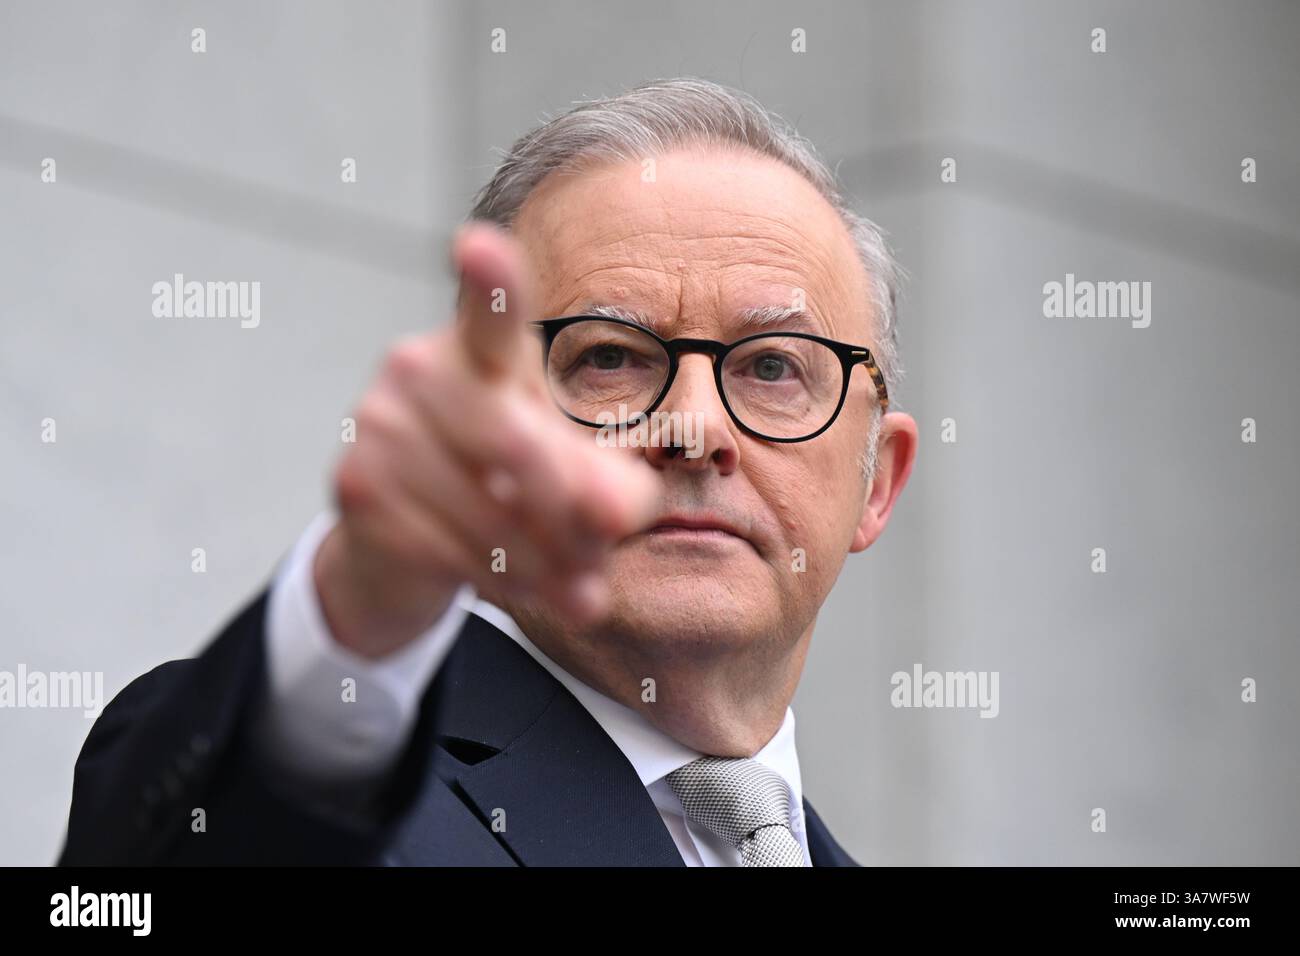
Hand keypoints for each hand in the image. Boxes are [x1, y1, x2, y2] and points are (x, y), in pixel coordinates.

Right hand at [313, 222, 657, 657]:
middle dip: (570, 511)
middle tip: (605, 556)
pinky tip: (522, 592)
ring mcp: (378, 424)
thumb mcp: (565, 479)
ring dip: (546, 562)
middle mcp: (417, 367)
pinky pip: (450, 548)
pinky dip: (502, 583)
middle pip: (517, 440)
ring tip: (579, 588)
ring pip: (488, 506)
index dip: (490, 284)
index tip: (479, 245)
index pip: (491, 314)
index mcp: (480, 350)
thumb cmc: (501, 490)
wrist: (400, 549)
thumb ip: (604, 487)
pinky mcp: (357, 487)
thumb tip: (615, 512)